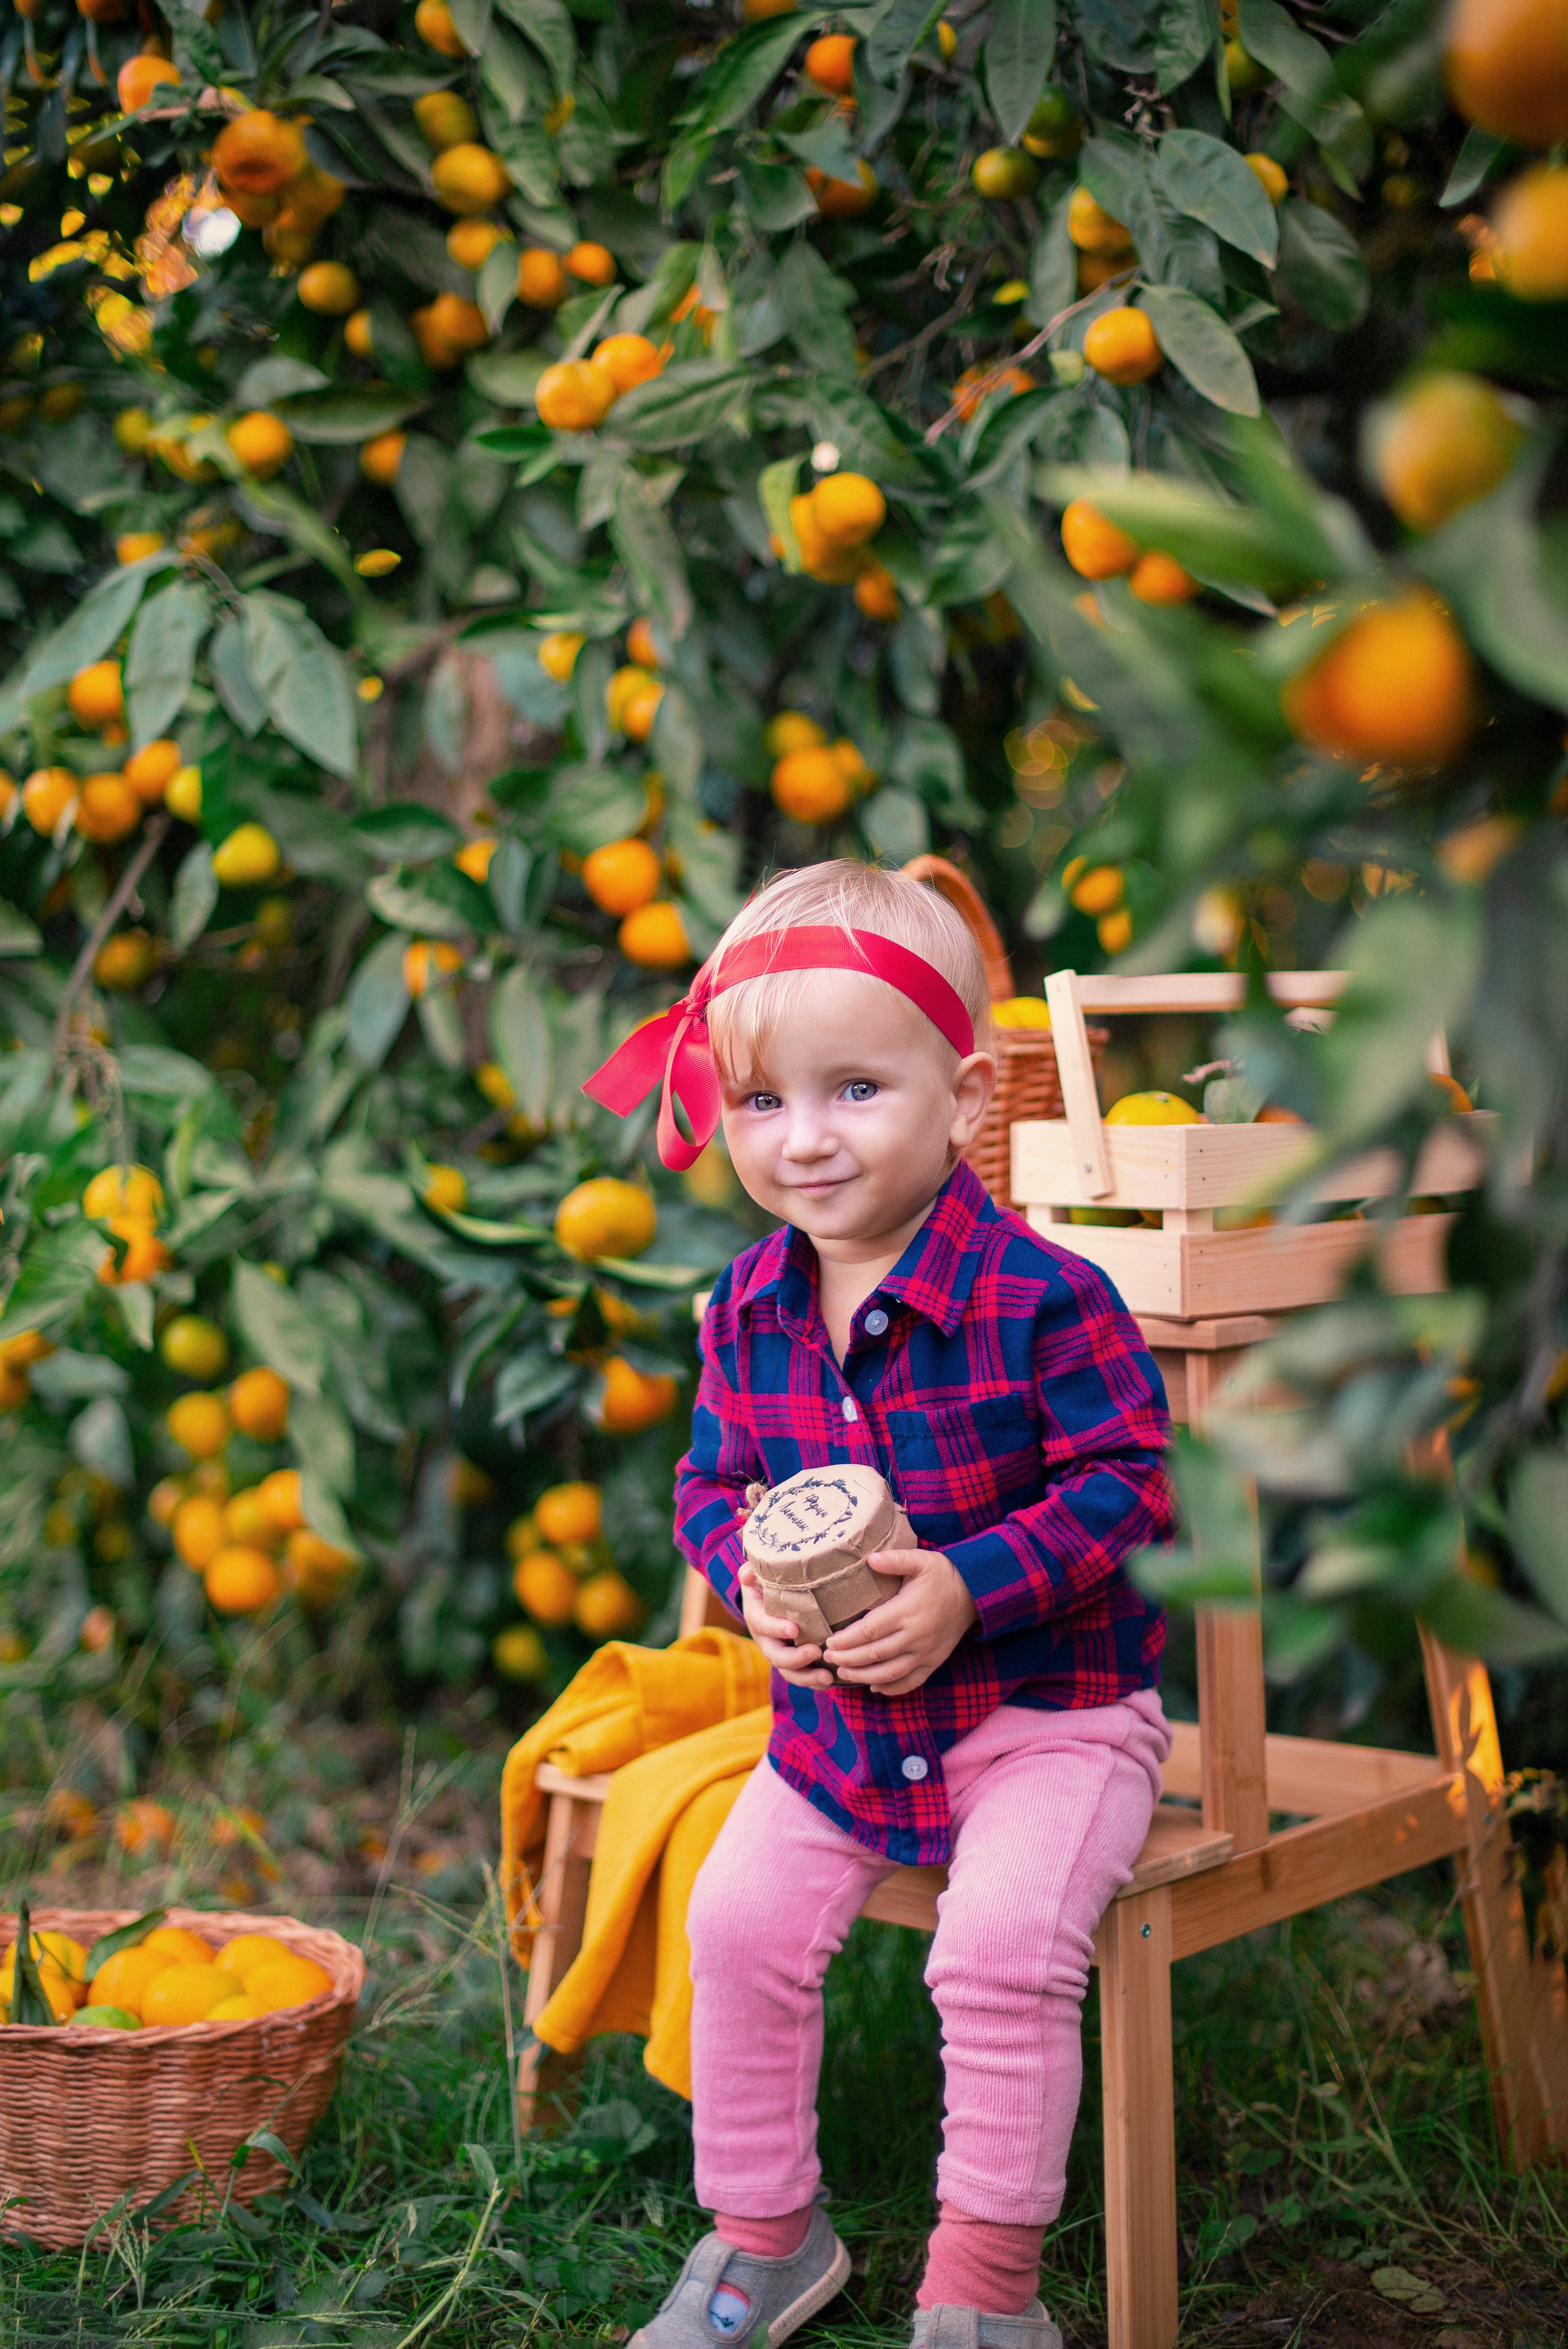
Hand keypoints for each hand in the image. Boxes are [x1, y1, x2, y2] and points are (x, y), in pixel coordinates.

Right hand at [738, 1561, 834, 1689]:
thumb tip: (747, 1575)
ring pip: (789, 1671)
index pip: (762, 1624)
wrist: (775, 1594)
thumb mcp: (760, 1572)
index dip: (775, 1628)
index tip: (794, 1629)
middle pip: (776, 1655)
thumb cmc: (771, 1580)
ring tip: (827, 1677)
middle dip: (795, 1658)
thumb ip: (752, 1571)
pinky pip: (801, 1675)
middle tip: (815, 1652)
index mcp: (756, 1616)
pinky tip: (831, 1681)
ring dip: (807, 1677)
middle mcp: (766, 1639)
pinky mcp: (794, 1660)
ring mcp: (780, 1652)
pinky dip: (814, 1682)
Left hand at [823, 1549, 978, 1696]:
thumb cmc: (943, 1574)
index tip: (829, 1641)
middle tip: (827, 1658)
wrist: (975, 1593)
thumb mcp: (921, 1559)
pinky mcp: (934, 1662)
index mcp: (908, 1611)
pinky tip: (874, 1686)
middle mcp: (916, 1636)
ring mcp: (926, 1653)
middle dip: (847, 1659)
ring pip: (889, 1672)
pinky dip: (891, 1688)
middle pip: (874, 1654)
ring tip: (843, 1673)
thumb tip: (869, 1558)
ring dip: (863, 1676)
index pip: (869, 1631)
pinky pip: (911, 1682)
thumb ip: (895, 1559)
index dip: (846, 1640)